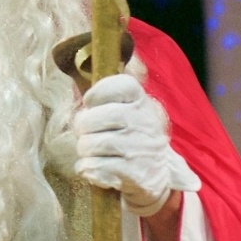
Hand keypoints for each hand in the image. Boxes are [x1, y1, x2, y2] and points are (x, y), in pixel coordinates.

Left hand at [74, 74, 199, 217]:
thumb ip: (122, 88)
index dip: (96, 94)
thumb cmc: (134, 136)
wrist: (159, 173)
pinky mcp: (133, 173)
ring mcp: (138, 148)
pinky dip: (87, 169)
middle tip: (89, 134)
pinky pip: (91, 167)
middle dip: (82, 129)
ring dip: (84, 151)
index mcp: (141, 102)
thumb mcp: (134, 108)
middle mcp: (143, 122)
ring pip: (88, 145)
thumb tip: (133, 66)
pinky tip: (98, 167)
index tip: (92, 104)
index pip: (117, 86)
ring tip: (95, 152)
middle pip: (90, 120)